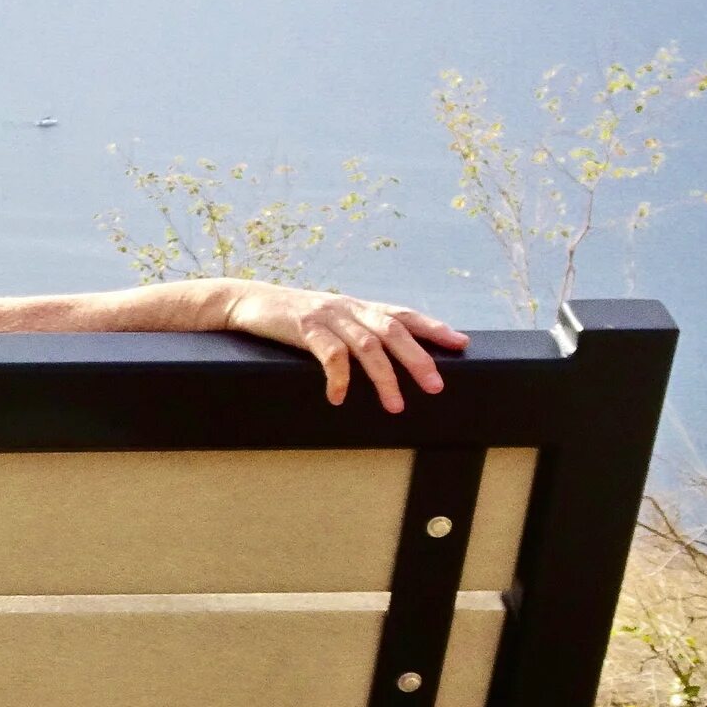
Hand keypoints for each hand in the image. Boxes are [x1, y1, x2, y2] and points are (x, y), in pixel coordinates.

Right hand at [221, 283, 465, 412]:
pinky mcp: (304, 327)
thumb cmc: (289, 318)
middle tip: (435, 386)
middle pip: (393, 331)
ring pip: (367, 345)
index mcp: (358, 306)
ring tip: (395, 405)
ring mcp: (327, 316)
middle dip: (418, 359)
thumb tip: (385, 357)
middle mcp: (348, 307)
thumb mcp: (328, 320)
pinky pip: (330, 354)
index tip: (461, 343)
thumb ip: (354, 331)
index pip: (403, 314)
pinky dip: (340, 378)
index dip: (434, 328)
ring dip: (385, 377)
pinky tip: (339, 397)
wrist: (246, 302)